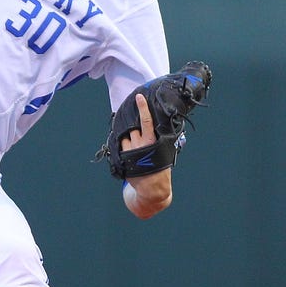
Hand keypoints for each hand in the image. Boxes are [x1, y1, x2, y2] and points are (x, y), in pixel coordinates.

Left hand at [122, 94, 170, 217]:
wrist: (151, 189)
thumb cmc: (160, 170)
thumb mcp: (165, 153)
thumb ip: (162, 140)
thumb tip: (164, 128)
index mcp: (152, 141)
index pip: (147, 121)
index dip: (142, 108)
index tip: (138, 97)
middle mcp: (139, 144)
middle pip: (133, 127)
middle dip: (133, 126)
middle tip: (136, 128)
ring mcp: (129, 150)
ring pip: (125, 136)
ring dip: (128, 137)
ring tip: (135, 146)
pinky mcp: (122, 157)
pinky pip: (120, 146)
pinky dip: (123, 146)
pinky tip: (128, 151)